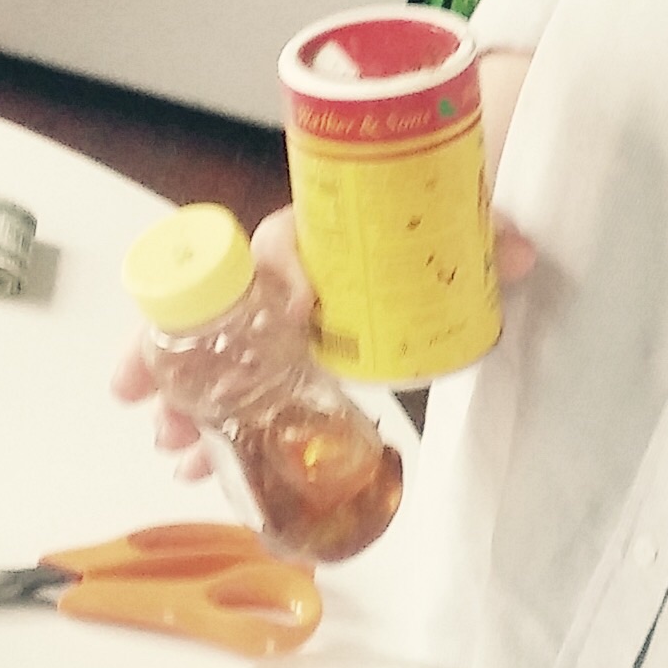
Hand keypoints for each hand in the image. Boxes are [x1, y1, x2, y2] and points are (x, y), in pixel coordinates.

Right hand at [108, 202, 536, 475]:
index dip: (276, 277)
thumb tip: (517, 252)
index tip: (287, 316)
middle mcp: (294, 273)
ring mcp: (291, 318)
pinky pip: (249, 387)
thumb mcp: (463, 218)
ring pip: (221, 354)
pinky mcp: (303, 355)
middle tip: (150, 397)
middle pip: (223, 308)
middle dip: (179, 351)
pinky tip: (200, 462)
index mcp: (326, 232)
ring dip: (188, 398)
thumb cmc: (432, 206)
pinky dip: (221, 422)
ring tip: (169, 445)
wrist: (440, 204)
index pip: (285, 242)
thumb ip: (488, 235)